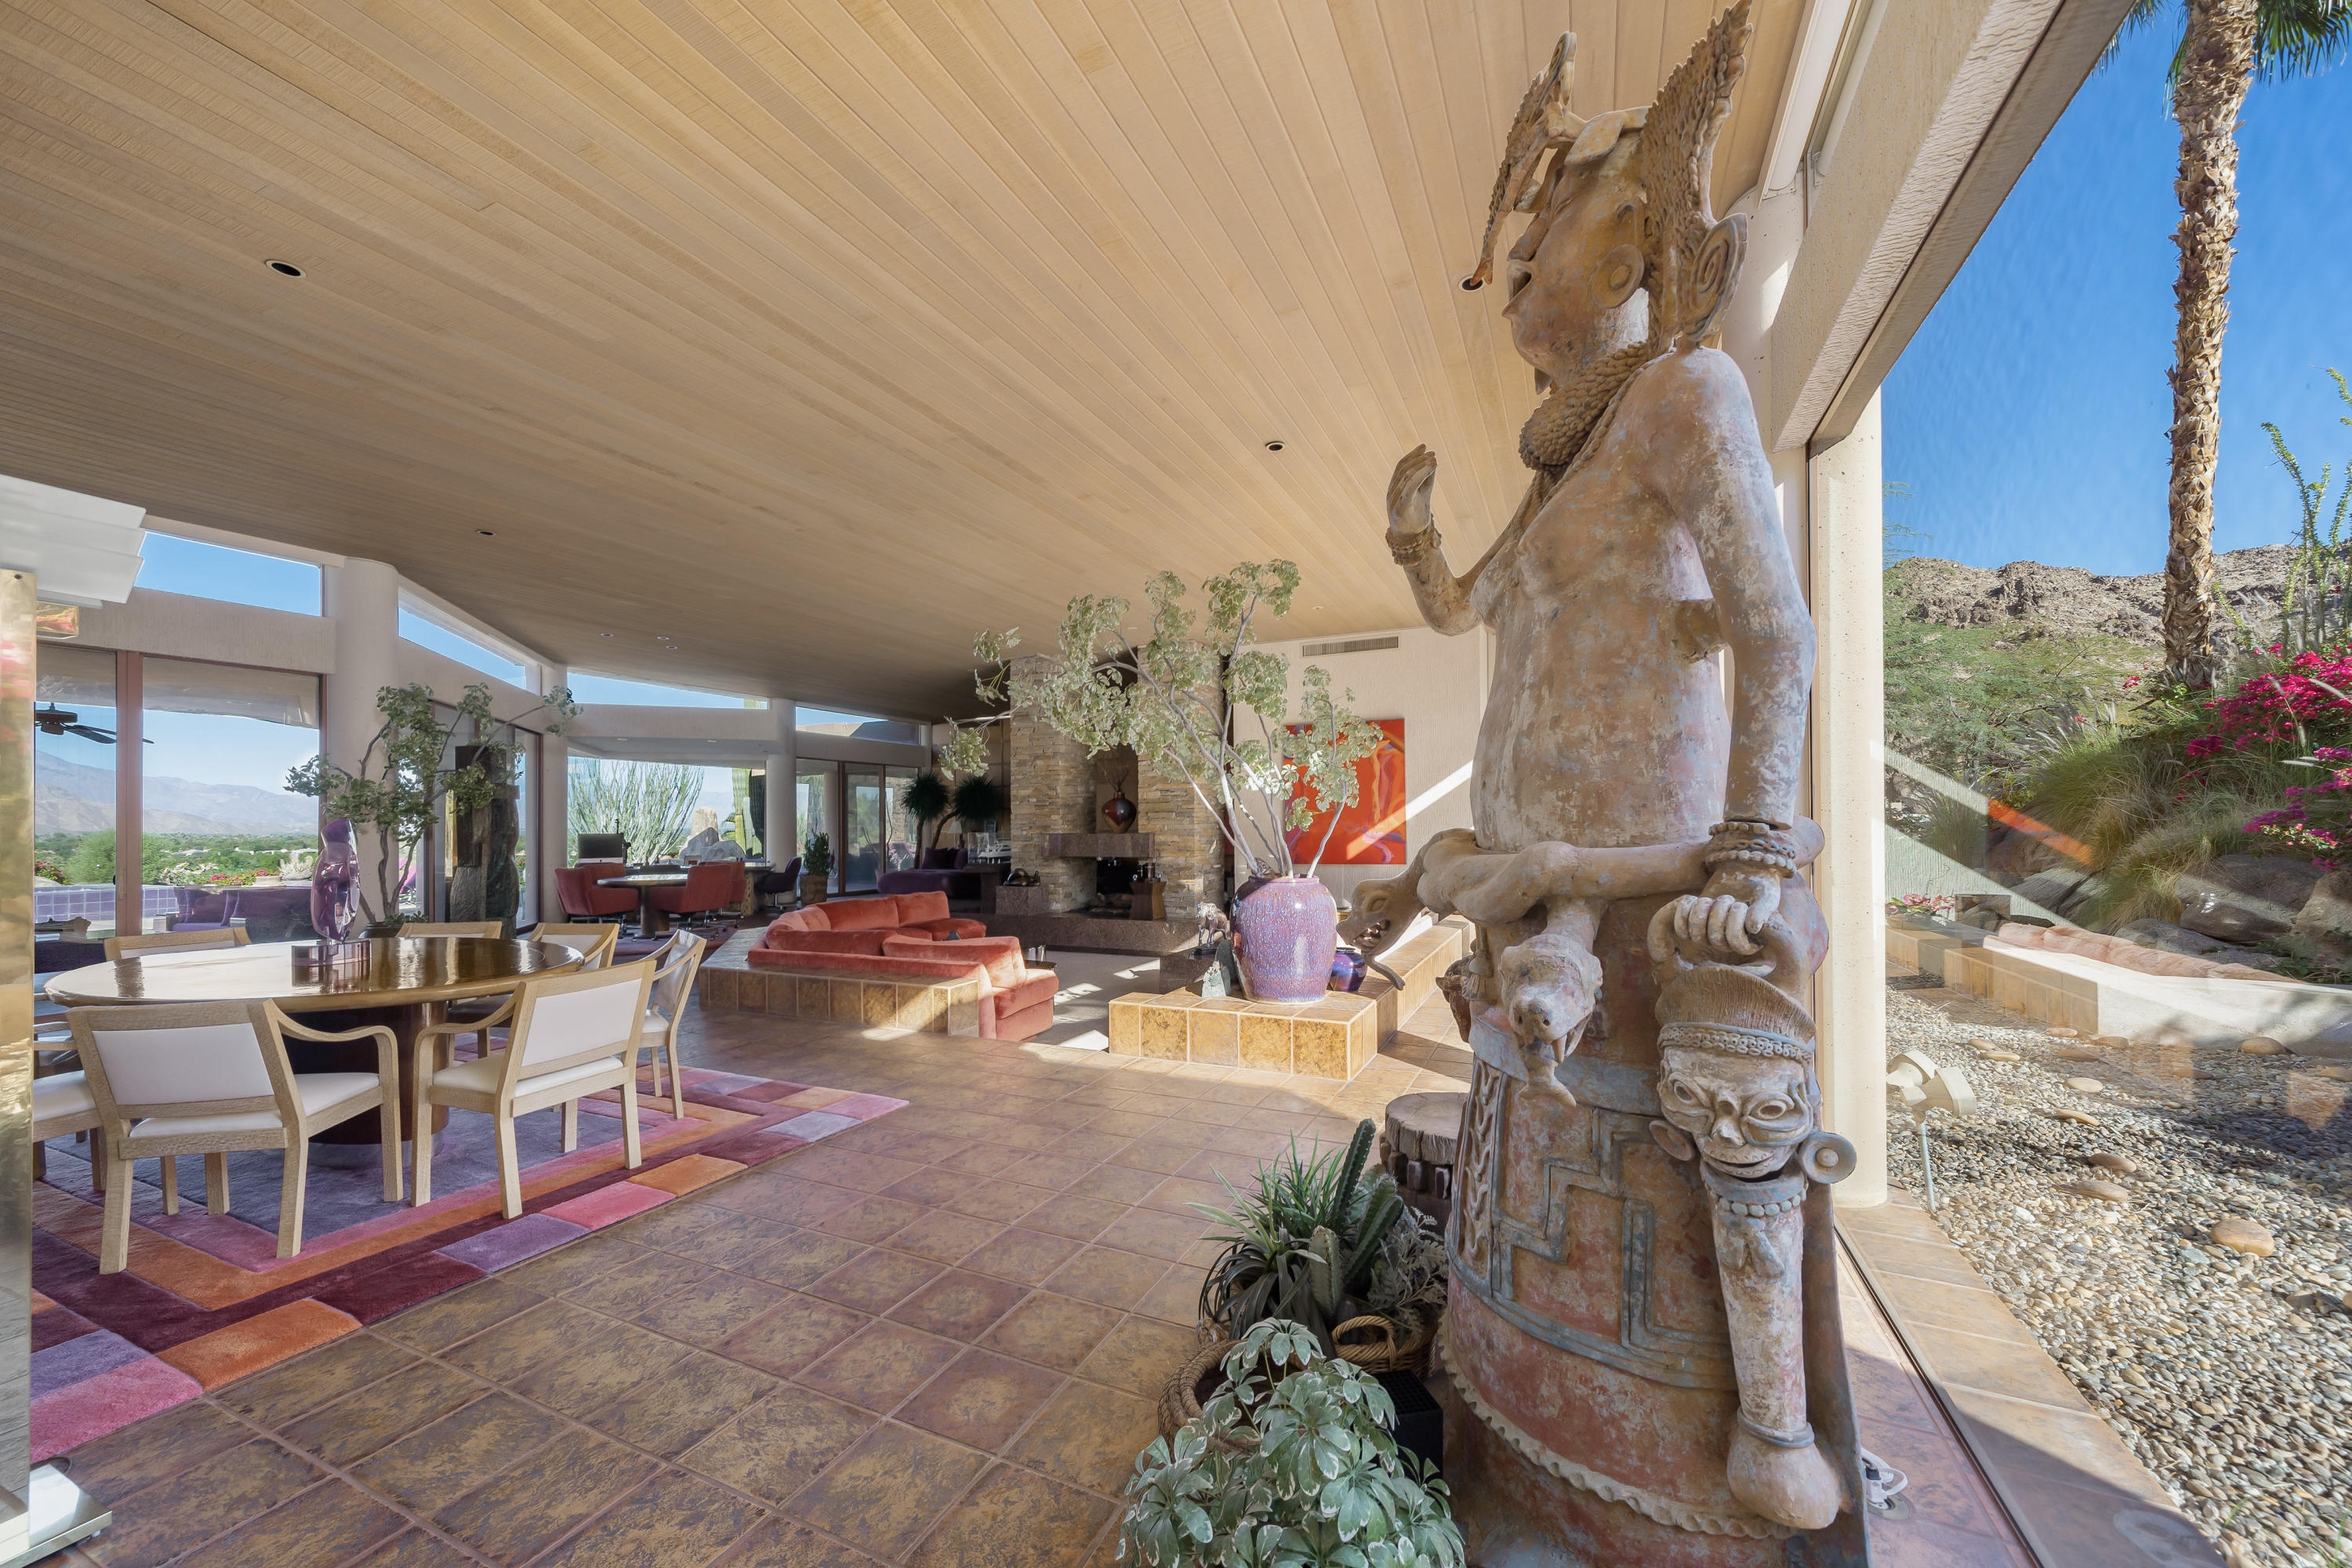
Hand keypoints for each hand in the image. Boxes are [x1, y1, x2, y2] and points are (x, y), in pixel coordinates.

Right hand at [1386, 445, 1437, 539]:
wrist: (1411, 540)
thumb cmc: (1416, 516)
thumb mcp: (1424, 494)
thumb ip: (1427, 479)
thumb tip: (1433, 460)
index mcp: (1394, 488)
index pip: (1400, 466)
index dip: (1412, 455)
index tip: (1425, 446)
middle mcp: (1391, 493)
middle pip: (1403, 469)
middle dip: (1419, 459)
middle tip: (1433, 454)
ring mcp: (1393, 501)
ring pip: (1407, 476)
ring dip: (1422, 465)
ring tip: (1434, 460)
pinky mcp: (1400, 509)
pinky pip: (1409, 488)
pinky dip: (1420, 475)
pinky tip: (1431, 468)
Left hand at [1665, 869, 1782, 959]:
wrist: (1741, 873)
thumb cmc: (1759, 887)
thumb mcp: (1767, 896)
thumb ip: (1763, 911)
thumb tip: (1752, 927)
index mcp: (1750, 941)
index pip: (1738, 944)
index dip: (1736, 924)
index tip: (1741, 905)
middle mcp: (1729, 943)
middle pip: (1716, 940)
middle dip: (1719, 913)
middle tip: (1727, 897)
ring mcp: (1710, 936)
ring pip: (1697, 936)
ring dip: (1701, 912)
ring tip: (1709, 899)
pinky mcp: (1695, 926)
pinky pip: (1681, 929)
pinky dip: (1684, 911)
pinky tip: (1692, 899)